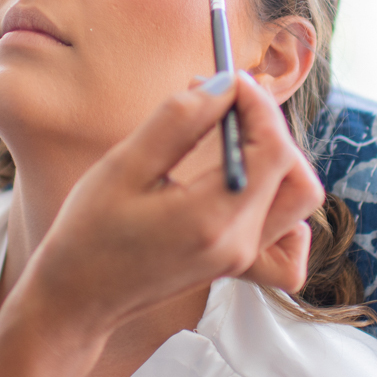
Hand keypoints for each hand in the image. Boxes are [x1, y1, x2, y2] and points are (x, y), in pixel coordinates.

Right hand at [16, 71, 321, 335]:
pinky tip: (247, 187)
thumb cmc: (90, 232)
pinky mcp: (238, 264)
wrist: (78, 297)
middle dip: (266, 124)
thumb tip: (223, 86)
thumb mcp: (125, 166)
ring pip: (298, 199)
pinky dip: (282, 205)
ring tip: (231, 136)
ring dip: (277, 157)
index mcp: (212, 219)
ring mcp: (242, 258)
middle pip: (293, 171)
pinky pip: (289, 237)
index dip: (258, 104)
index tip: (228, 79)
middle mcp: (239, 243)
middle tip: (222, 101)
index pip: (273, 149)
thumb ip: (178, 121)